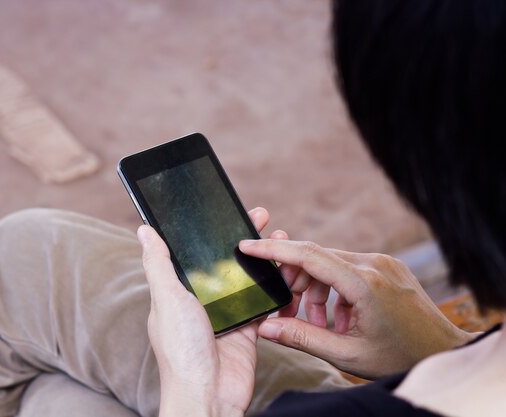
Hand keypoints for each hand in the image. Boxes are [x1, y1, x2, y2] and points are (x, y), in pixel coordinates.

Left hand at [138, 208, 289, 416]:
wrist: (208, 397)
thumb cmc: (181, 351)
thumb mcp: (167, 300)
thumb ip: (159, 264)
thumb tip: (144, 229)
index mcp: (176, 291)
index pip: (192, 251)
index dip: (208, 230)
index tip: (224, 209)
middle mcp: (200, 301)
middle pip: (223, 261)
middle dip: (241, 237)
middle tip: (259, 215)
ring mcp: (225, 315)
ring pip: (245, 278)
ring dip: (261, 258)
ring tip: (278, 236)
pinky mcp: (247, 329)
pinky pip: (262, 303)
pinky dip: (273, 287)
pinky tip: (285, 269)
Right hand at [238, 239, 472, 378]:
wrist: (445, 352)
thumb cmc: (400, 357)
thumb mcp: (347, 354)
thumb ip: (302, 337)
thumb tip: (266, 327)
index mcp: (364, 282)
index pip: (308, 254)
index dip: (273, 249)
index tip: (246, 246)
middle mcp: (374, 263)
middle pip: (316, 257)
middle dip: (294, 280)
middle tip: (286, 311)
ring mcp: (383, 262)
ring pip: (331, 262)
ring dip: (314, 287)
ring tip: (316, 322)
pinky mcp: (388, 266)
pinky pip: (349, 267)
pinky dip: (334, 287)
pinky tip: (338, 317)